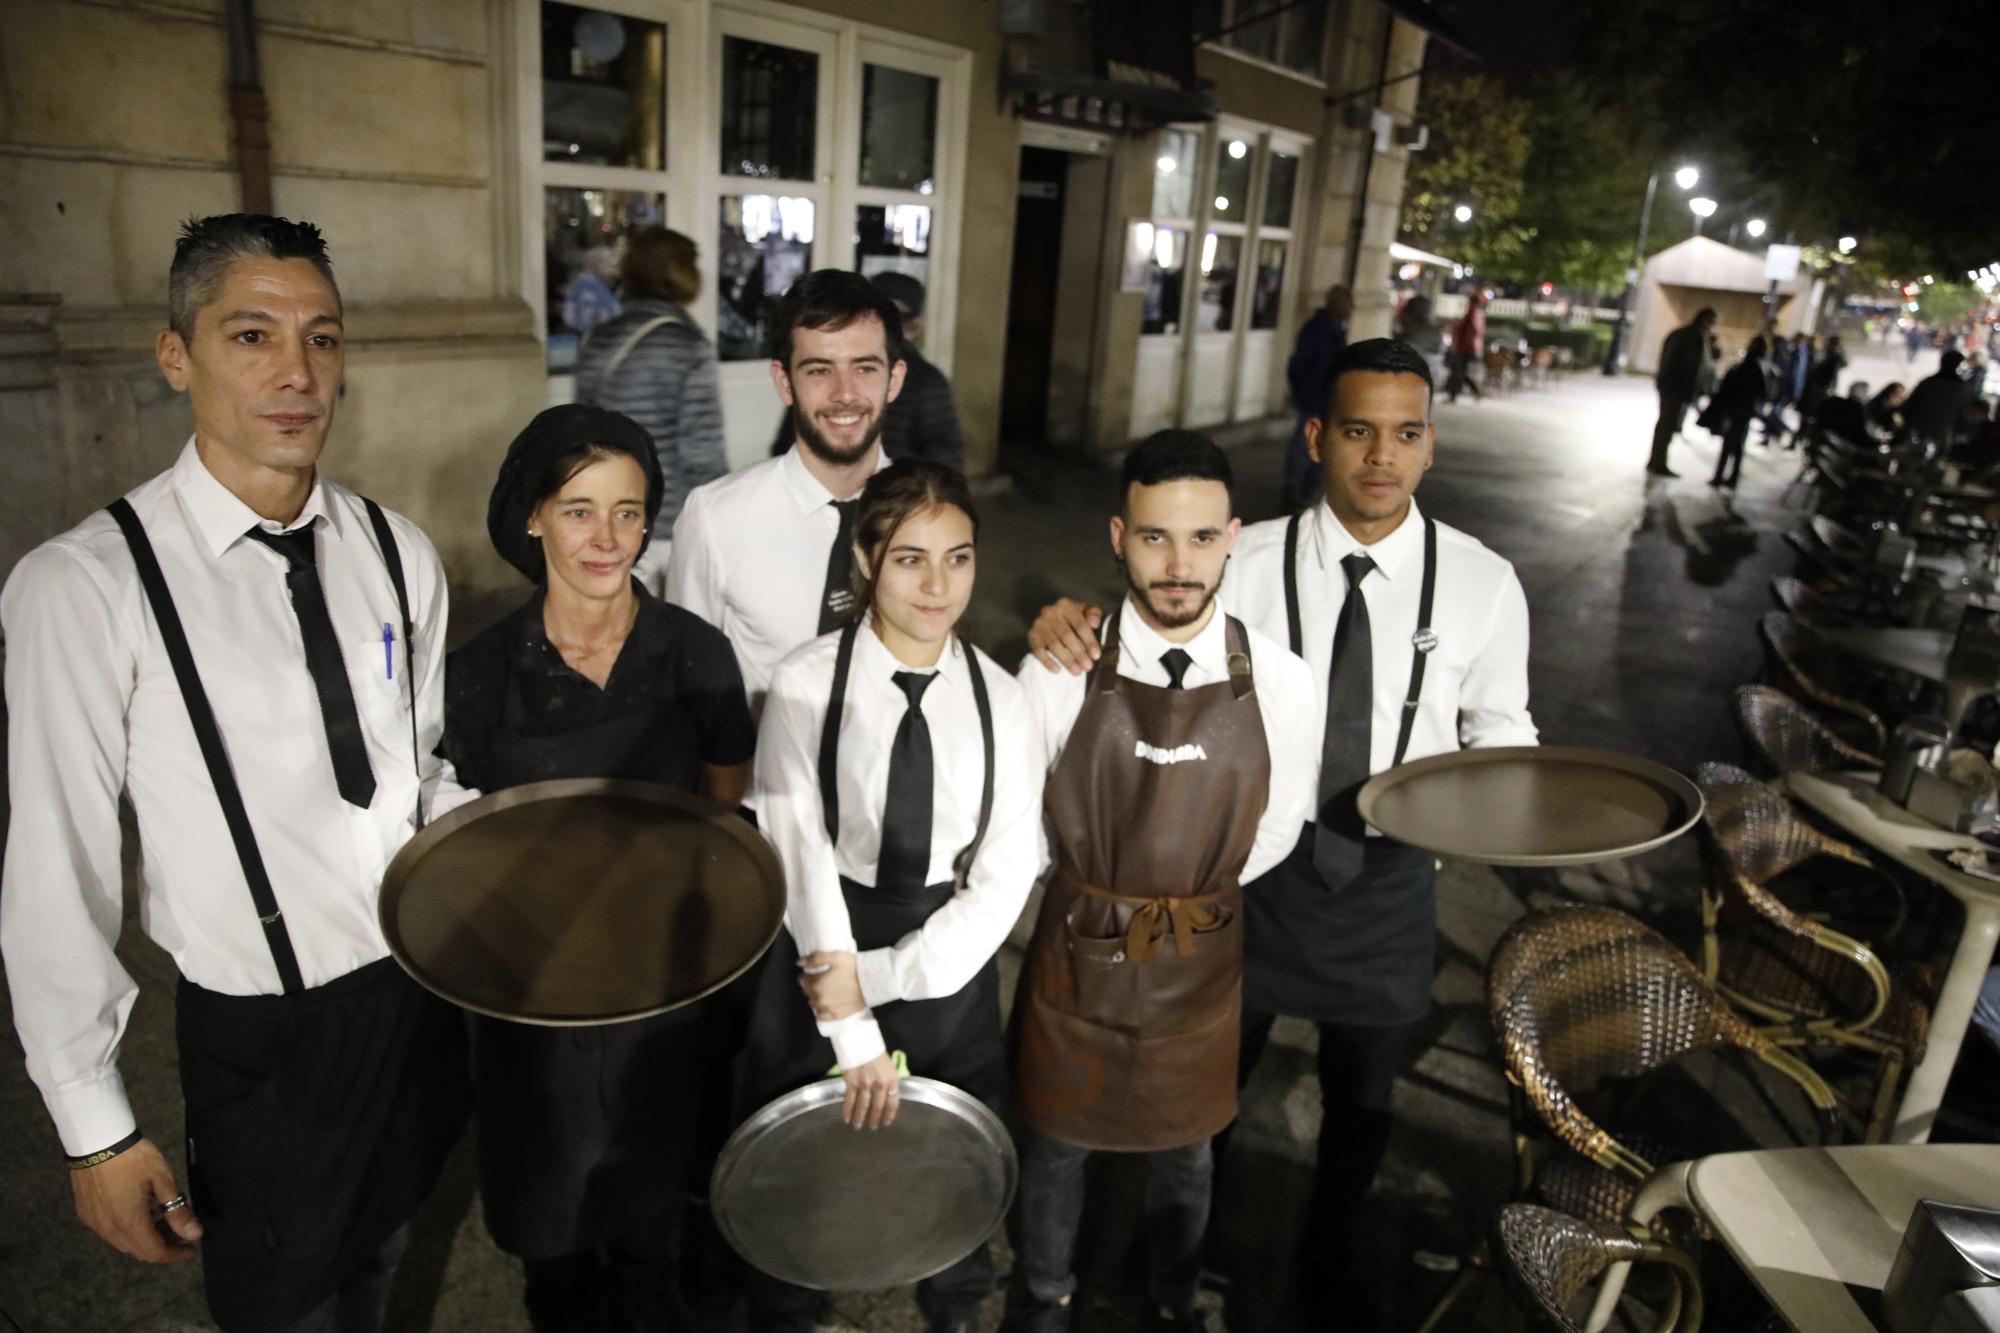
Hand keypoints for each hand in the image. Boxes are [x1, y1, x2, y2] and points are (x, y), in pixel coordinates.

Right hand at [70, 1138, 200, 1263]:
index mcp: (129, 1224)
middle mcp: (109, 1230)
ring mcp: (94, 1223)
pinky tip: (140, 1213)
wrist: (96, 1141)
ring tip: (164, 1221)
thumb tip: (194, 1234)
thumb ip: (178, 1210)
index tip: (191, 1250)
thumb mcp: (162, 1180)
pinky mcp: (85, 1214)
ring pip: (123, 1243)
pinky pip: (110, 1232)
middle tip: (180, 1233)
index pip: (155, 1252)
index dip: (175, 1255)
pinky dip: (128, 1230)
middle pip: (138, 1251)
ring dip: (144, 1238)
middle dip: (162, 1247)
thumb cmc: (134, 1158)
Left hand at [798, 951, 864, 1021]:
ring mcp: (827, 1009)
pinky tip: (827, 1004)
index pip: (803, 980)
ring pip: (813, 1003)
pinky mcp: (836, 1016)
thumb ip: (815, 959)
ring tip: (825, 990)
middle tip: (820, 980)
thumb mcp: (835, 957)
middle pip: (807, 992)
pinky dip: (821, 1010)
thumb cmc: (854, 968)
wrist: (872, 983)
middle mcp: (819, 999)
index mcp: (816, 984)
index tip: (813, 972)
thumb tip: (800, 963)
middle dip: (810, 986)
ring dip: (815, 997)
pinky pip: (821, 1015)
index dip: (807, 975)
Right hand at [841, 1052, 900, 1128]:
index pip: (893, 1103)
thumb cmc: (876, 1053)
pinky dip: (848, 1111)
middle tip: (872, 1127)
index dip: (889, 1115)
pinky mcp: (851, 1083)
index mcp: (892, 1080)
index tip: (886, 1122)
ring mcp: (865, 1085)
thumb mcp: (889, 1068)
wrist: (860, 1041)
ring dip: (860, 1118)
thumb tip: (887, 1098)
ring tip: (858, 1126)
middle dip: (875, 1120)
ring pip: (863, 1107)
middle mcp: (879, 1085)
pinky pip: (849, 1101)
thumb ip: (889, 1083)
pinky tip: (847, 1118)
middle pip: (878, 1107)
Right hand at [1026, 598, 1102, 674]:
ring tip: (1077, 671)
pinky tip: (1057, 670)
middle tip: (1088, 667)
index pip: (1080, 624)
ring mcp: (1039, 624)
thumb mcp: (1086, 610)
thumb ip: (1094, 614)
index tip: (1096, 656)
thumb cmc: (1074, 616)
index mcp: (1065, 604)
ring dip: (1066, 660)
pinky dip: (1047, 661)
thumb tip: (1094, 623)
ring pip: (1053, 644)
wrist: (1052, 617)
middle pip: (1066, 635)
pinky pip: (1038, 650)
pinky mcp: (1032, 635)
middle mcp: (1050, 612)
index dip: (1089, 641)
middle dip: (1078, 653)